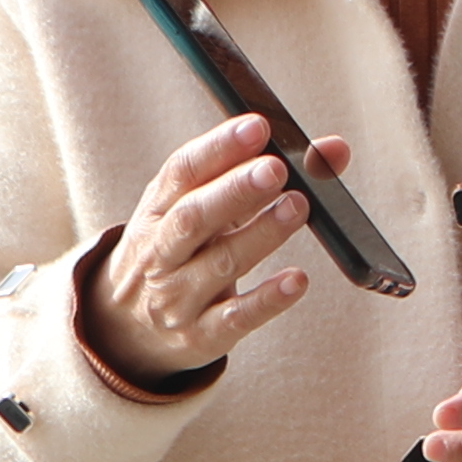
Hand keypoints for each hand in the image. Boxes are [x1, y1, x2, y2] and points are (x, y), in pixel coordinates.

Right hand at [85, 116, 317, 382]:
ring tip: (299, 206)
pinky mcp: (199, 336)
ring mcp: (176, 297)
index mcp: (158, 209)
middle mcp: (161, 251)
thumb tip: (335, 150)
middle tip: (276, 168)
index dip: (219, 147)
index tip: (257, 125)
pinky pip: (234, 318)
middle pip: (193, 217)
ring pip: (218, 264)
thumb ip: (263, 175)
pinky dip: (267, 299)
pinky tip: (297, 280)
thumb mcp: (205, 209)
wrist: (126, 330)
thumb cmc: (182, 251)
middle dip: (235, 190)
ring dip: (260, 234)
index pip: (181, 172)